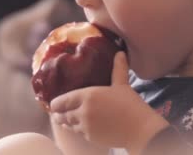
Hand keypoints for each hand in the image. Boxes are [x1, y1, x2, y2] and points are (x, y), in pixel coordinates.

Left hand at [49, 52, 168, 152]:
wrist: (139, 129)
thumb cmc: (131, 105)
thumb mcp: (122, 85)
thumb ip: (118, 69)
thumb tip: (120, 53)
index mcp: (87, 96)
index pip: (62, 101)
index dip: (55, 104)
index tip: (52, 104)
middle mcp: (83, 111)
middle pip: (62, 115)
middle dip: (58, 114)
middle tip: (55, 113)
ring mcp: (85, 126)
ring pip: (69, 125)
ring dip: (65, 123)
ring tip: (63, 121)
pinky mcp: (91, 137)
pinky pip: (79, 133)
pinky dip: (76, 130)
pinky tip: (78, 128)